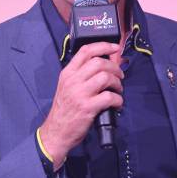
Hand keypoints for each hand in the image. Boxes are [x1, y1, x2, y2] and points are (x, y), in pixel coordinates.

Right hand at [39, 41, 123, 168]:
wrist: (56, 131)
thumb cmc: (64, 109)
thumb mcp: (67, 87)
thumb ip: (81, 75)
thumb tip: (104, 65)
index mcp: (68, 73)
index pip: (86, 51)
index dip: (104, 46)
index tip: (115, 48)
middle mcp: (73, 80)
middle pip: (99, 62)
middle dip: (115, 68)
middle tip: (119, 76)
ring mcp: (80, 93)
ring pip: (106, 77)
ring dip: (117, 83)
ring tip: (118, 90)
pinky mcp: (88, 107)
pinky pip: (109, 97)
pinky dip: (118, 100)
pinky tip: (116, 104)